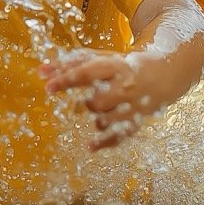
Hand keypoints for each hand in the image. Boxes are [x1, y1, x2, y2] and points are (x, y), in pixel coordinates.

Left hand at [39, 47, 176, 150]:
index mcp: (115, 66)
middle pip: (95, 102)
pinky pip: (118, 137)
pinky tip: (90, 146)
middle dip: (86, 102)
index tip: (48, 86)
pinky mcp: (136, 122)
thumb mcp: (101, 58)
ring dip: (96, 116)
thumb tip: (41, 71)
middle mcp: (126, 87)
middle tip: (87, 97)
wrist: (162, 74)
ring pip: (104, 120)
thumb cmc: (122, 65)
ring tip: (101, 106)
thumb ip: (70, 63)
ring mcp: (133, 107)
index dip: (65, 80)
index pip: (86, 74)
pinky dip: (103, 143)